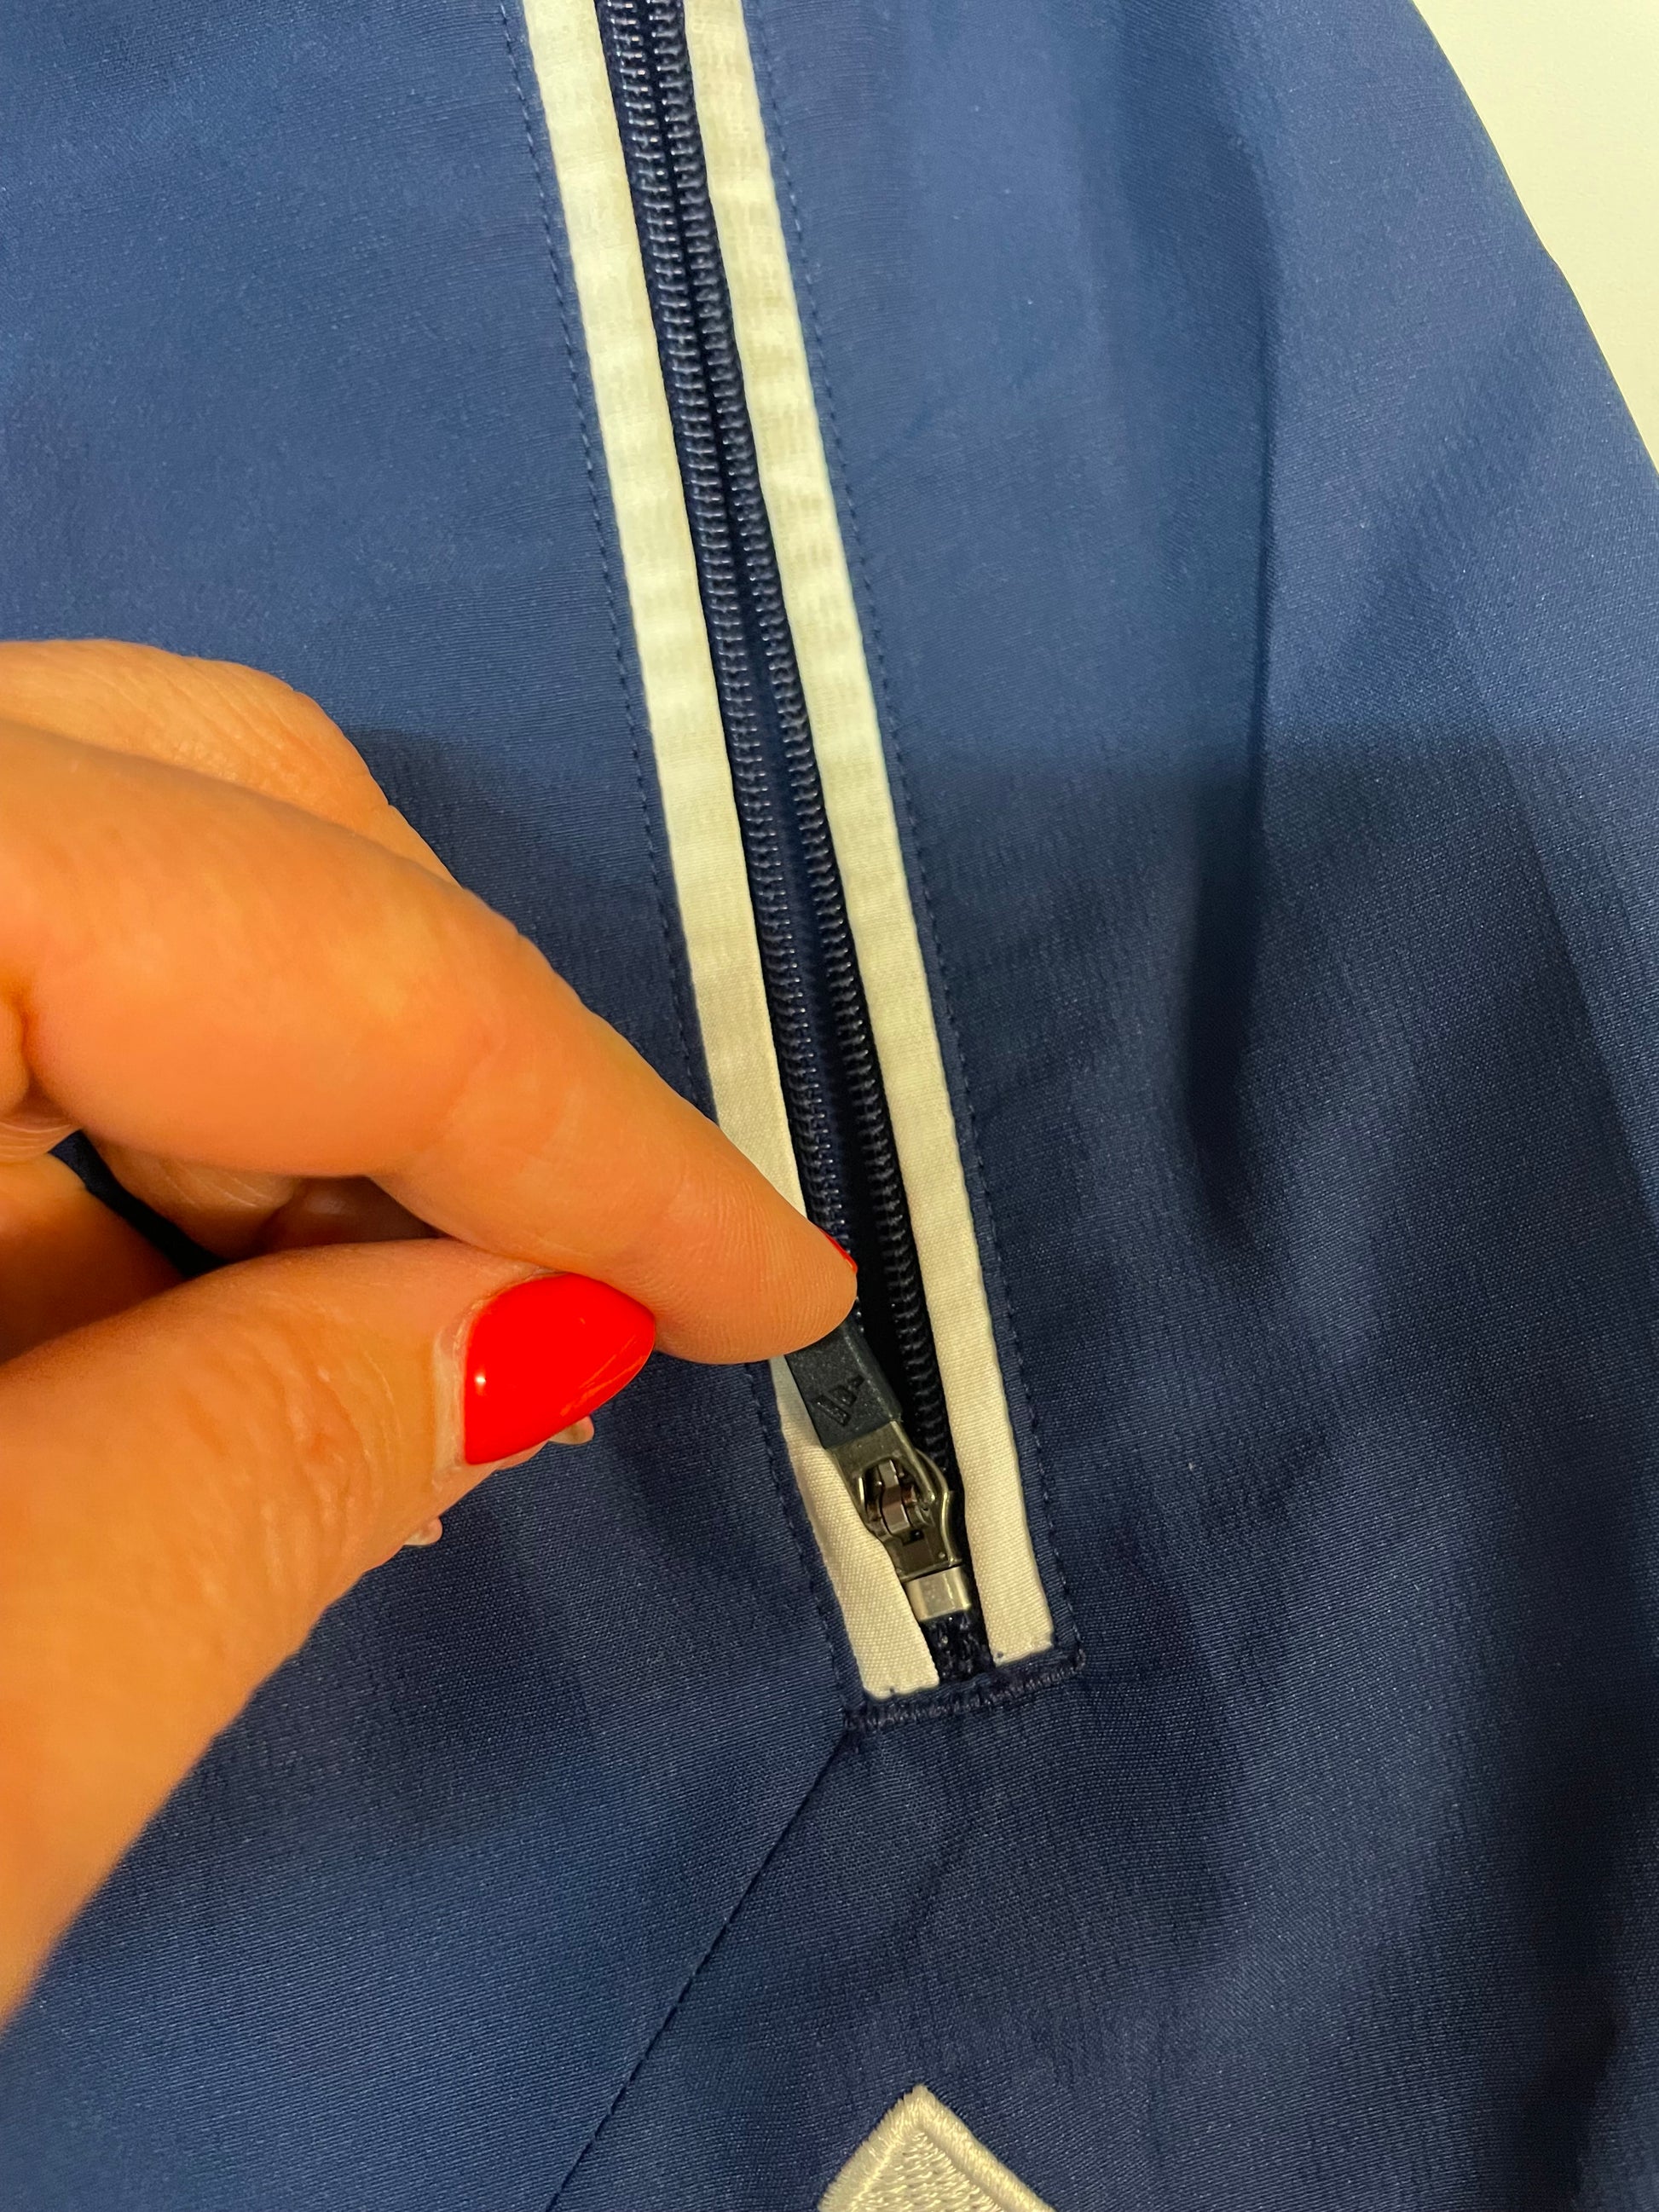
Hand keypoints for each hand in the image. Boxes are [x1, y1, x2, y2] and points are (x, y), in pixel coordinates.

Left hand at [0, 641, 852, 2022]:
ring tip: (355, 1330)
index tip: (780, 1279)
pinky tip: (160, 1303)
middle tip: (567, 1283)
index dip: (584, 1128)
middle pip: (185, 791)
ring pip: (75, 858)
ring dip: (267, 1096)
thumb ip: (259, 1477)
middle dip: (425, 1045)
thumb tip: (529, 1317)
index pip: (299, 947)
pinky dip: (108, 1113)